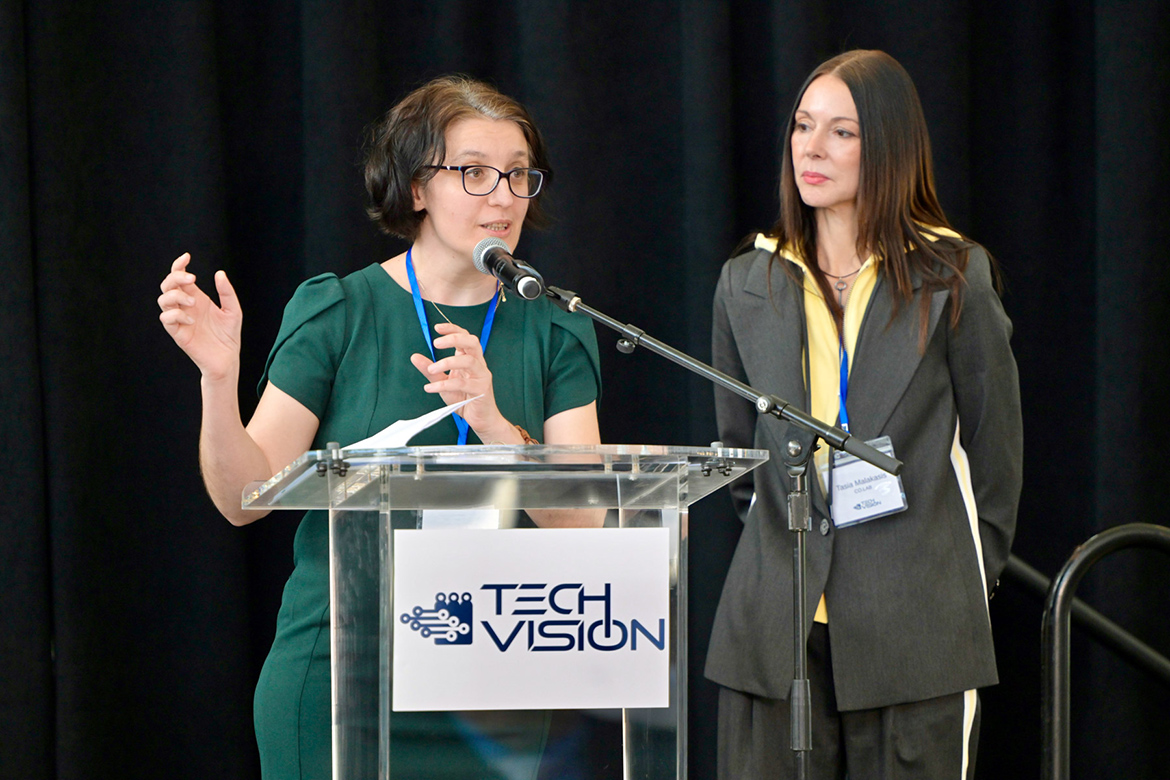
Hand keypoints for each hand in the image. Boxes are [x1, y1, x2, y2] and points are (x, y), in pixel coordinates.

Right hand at [157, 253, 241, 379]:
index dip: (179, 265)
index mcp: (196, 298)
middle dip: (175, 277)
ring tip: (193, 302)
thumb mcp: (233, 310)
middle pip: (167, 285)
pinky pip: (167, 319)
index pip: (180, 277)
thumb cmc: (228, 335)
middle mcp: (185, 307)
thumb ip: (226, 292)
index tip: (186, 257)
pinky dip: (176, 314)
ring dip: (176, 295)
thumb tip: (219, 273)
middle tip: (191, 278)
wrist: (228, 359)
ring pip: (163, 300)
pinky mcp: (178, 333)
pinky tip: (192, 320)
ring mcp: (180, 319)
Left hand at [409, 321, 508, 438]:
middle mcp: (478, 364)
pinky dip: (445, 385)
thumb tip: (415, 357)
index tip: (437, 328)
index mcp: (470, 359)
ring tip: (431, 369)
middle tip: (436, 343)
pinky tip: (431, 387)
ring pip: (469, 361)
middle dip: (454, 339)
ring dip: (447, 362)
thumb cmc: (464, 399)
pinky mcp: (481, 390)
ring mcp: (482, 376)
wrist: (480, 419)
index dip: (453, 329)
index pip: (465, 336)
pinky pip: (463, 383)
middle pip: (472, 342)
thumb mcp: (443, 382)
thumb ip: (430, 370)